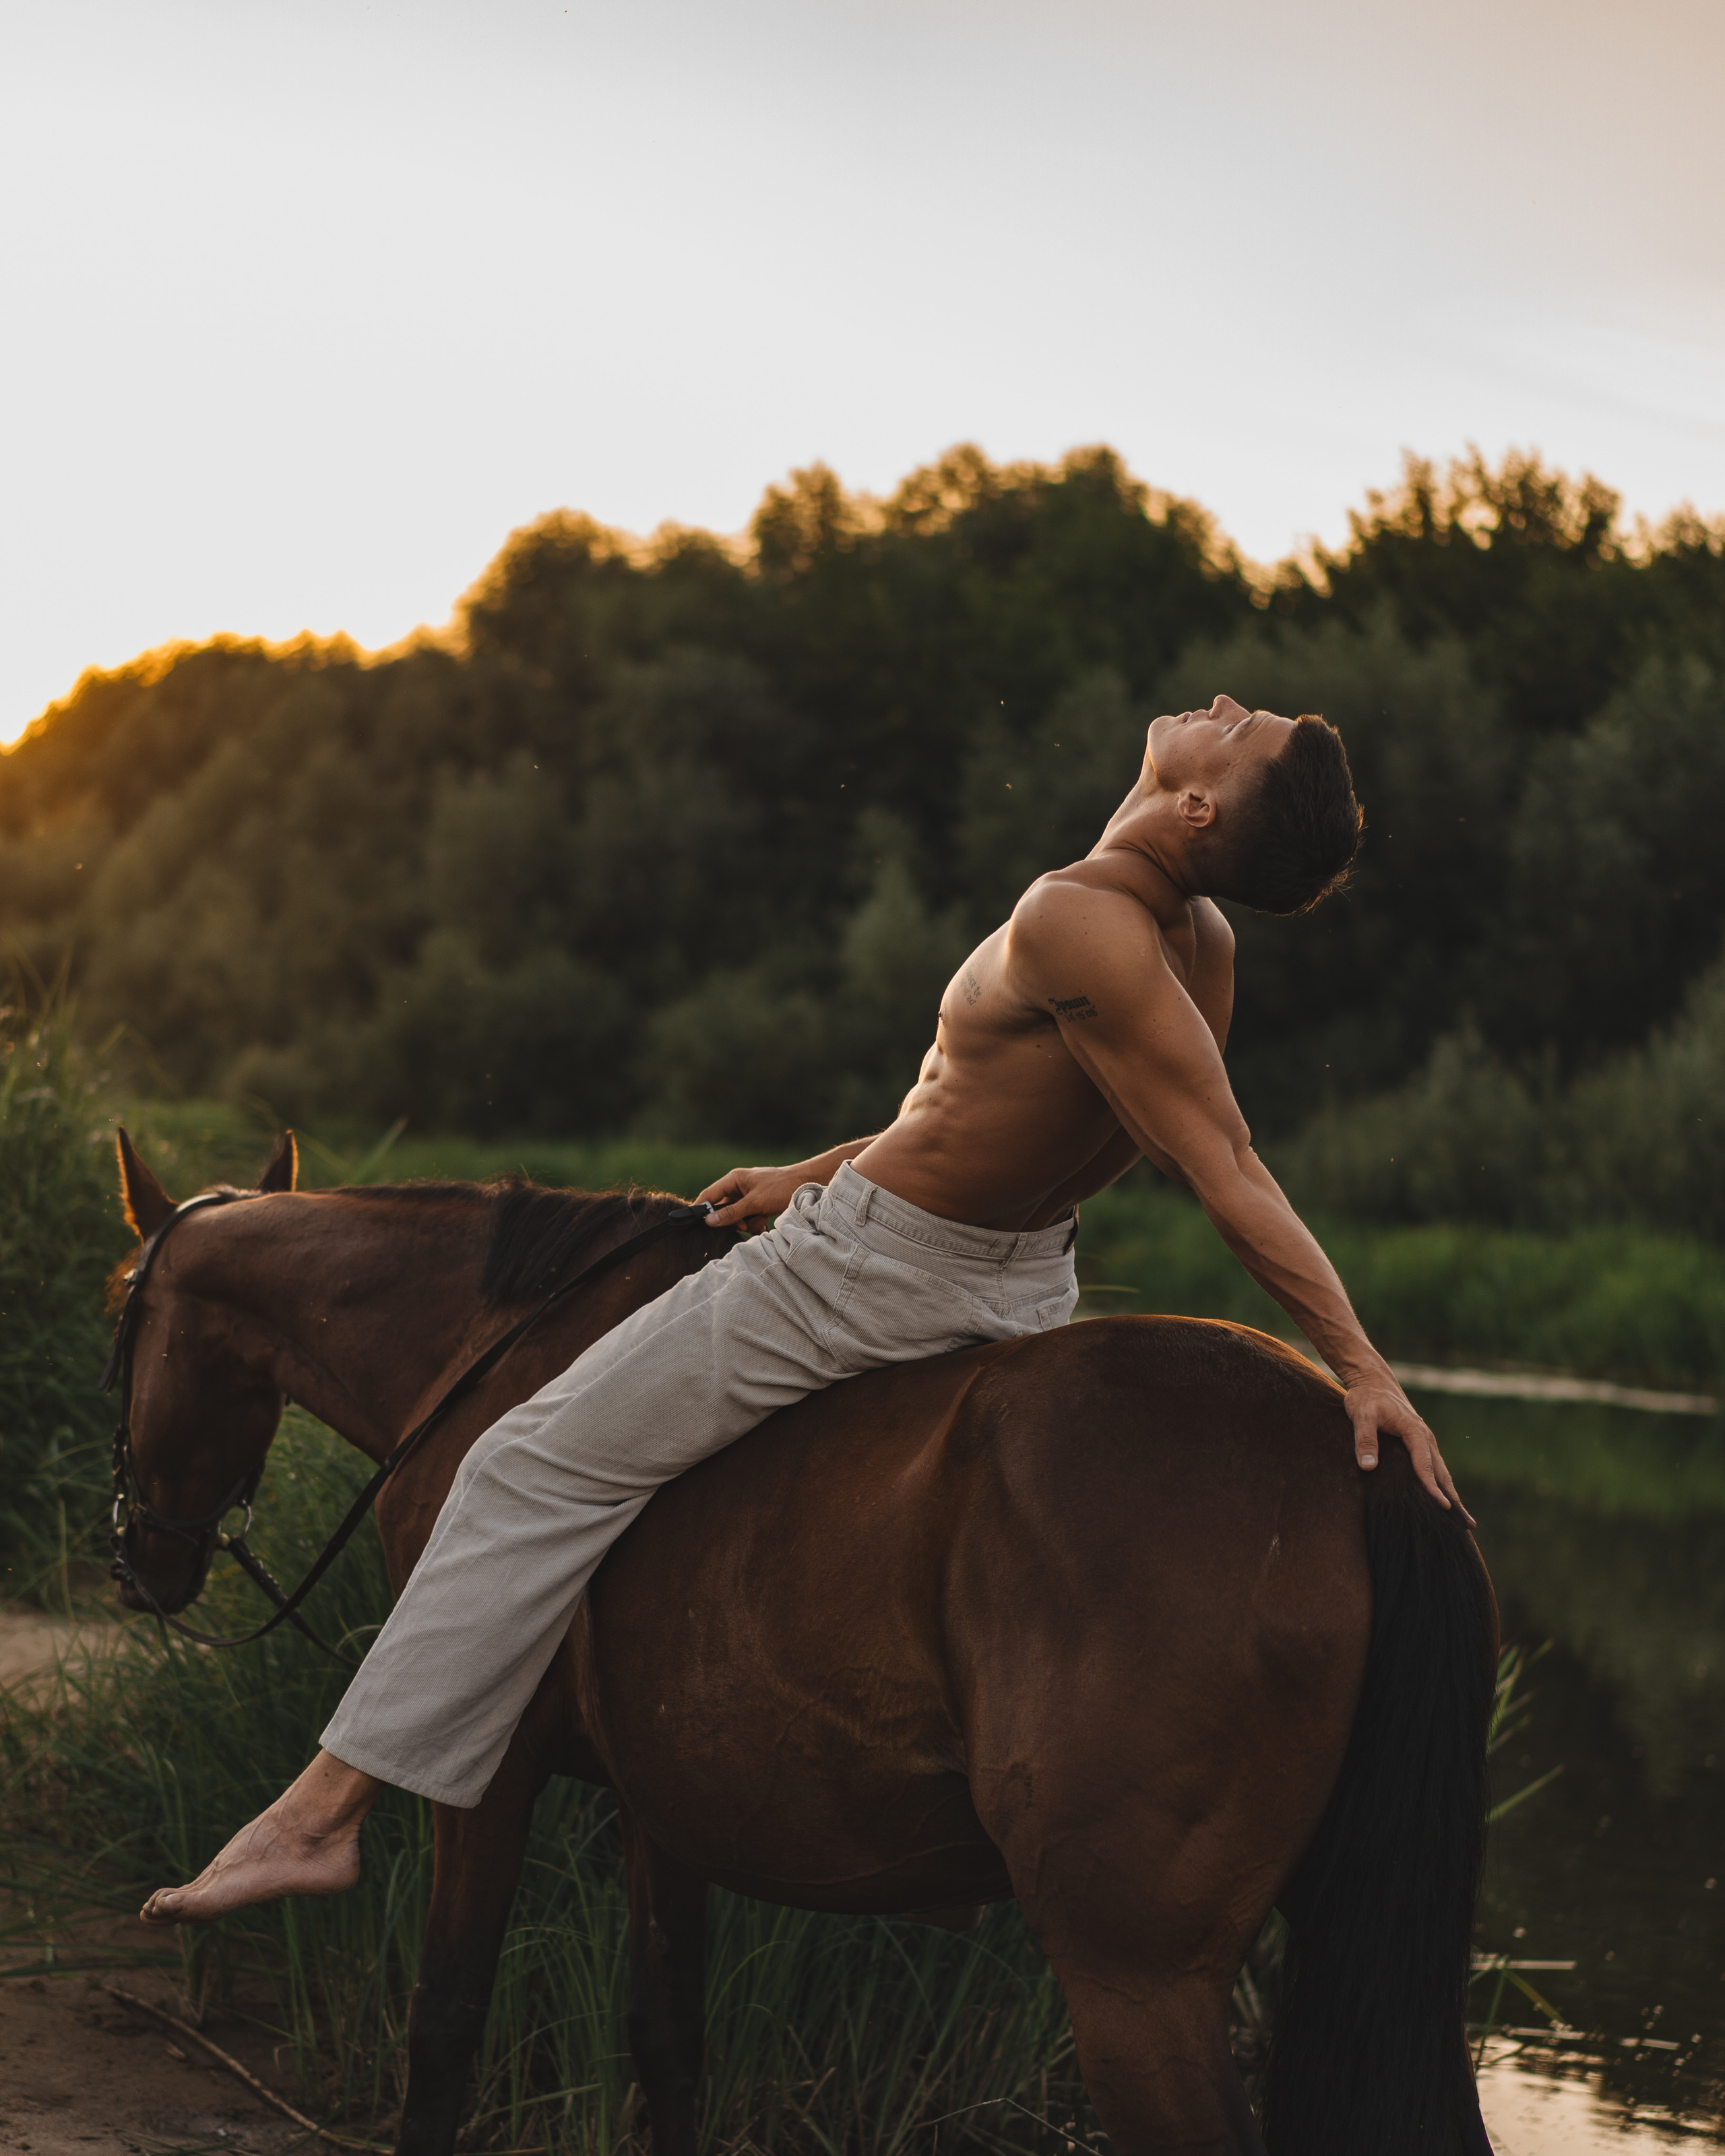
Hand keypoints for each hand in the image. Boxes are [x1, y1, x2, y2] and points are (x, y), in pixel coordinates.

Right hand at [695, 1163, 811, 1233]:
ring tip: (759, 1222)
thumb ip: (731, 1212)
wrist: (808, 1185)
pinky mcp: (759, 1205)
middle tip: (742, 1225)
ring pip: (737, 1216)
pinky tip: (765, 1225)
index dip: (701, 1209)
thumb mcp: (755, 1202)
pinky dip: (755, 1224)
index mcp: (734, 1180)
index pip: (709, 1195)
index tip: (695, 1224)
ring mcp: (750, 1196)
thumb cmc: (781, 1187)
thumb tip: (709, 1221)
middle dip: (732, 1220)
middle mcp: (739, 1187)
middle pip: (723, 1209)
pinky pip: (749, 1218)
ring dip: (746, 1224)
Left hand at [1343, 1375, 1474, 1525]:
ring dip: (1452, 1494)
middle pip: (1442, 1473)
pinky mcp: (1420, 1444)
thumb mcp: (1361, 1415)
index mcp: (1415, 1432)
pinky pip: (1434, 1468)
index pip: (1425, 1465)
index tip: (1442, 1507)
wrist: (1373, 1382)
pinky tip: (1443, 1500)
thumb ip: (1365, 1440)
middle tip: (1468, 1525)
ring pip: (1441, 1472)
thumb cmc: (1366, 1398)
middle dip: (1454, 1498)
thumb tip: (1368, 1467)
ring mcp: (1425, 1442)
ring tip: (1463, 1521)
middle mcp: (1425, 1438)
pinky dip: (1441, 1485)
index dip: (1432, 1488)